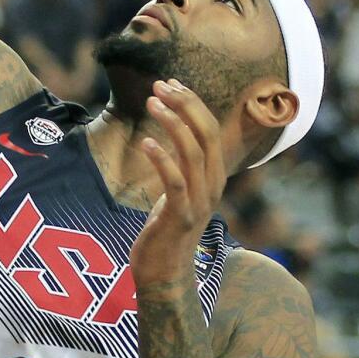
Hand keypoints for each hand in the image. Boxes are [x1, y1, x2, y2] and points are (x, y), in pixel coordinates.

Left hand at [129, 79, 227, 288]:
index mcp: (212, 177)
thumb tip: (168, 140)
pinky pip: (175, 182)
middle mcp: (212, 185)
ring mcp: (199, 201)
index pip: (210, 130)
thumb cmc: (165, 232)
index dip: (192, 103)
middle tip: (160, 85)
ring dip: (172, 124)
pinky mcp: (181, 217)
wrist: (164, 274)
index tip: (170, 83)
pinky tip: (146, 143)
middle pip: (206, 134)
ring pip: (193, 153)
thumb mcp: (176, 194)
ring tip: (152, 103)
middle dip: (185, 105)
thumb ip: (179, 169)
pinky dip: (162, 159)